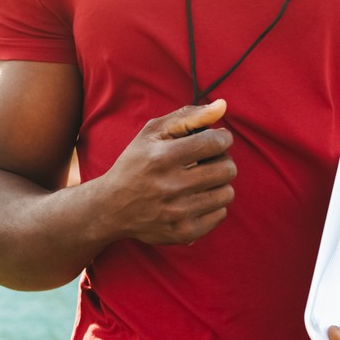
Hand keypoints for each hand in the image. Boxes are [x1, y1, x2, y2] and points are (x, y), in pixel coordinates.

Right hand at [96, 100, 236, 244]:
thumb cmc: (136, 163)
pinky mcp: (183, 232)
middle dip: (222, 160)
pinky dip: (212, 205)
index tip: (215, 140)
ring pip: (227, 193)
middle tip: (208, 161)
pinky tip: (195, 199)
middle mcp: (170, 186)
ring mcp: (178, 213)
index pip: (215, 143)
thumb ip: (189, 116)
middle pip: (227, 169)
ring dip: (218, 184)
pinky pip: (220, 214)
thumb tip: (223, 106)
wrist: (112, 207)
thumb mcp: (153, 133)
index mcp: (162, 157)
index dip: (222, 138)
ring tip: (201, 180)